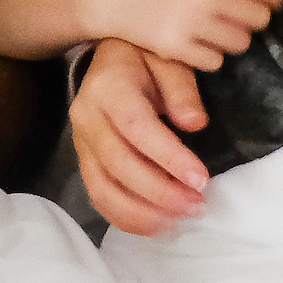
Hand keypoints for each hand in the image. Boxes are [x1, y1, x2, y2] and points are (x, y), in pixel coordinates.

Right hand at [70, 38, 211, 234]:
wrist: (109, 61)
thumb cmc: (144, 59)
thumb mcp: (167, 58)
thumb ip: (181, 88)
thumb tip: (195, 123)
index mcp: (109, 87)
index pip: (136, 128)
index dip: (169, 157)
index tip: (201, 179)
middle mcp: (87, 117)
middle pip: (118, 164)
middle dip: (161, 192)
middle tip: (198, 205)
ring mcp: (81, 143)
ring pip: (103, 188)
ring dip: (143, 212)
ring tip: (180, 219)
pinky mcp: (83, 162)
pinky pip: (98, 197)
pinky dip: (126, 218)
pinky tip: (158, 225)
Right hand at [97, 0, 282, 71]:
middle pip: (260, 19)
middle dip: (248, 20)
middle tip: (226, 15)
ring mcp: (192, 22)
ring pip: (240, 44)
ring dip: (229, 40)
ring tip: (206, 28)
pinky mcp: (177, 48)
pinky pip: (215, 61)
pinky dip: (207, 55)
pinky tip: (191, 41)